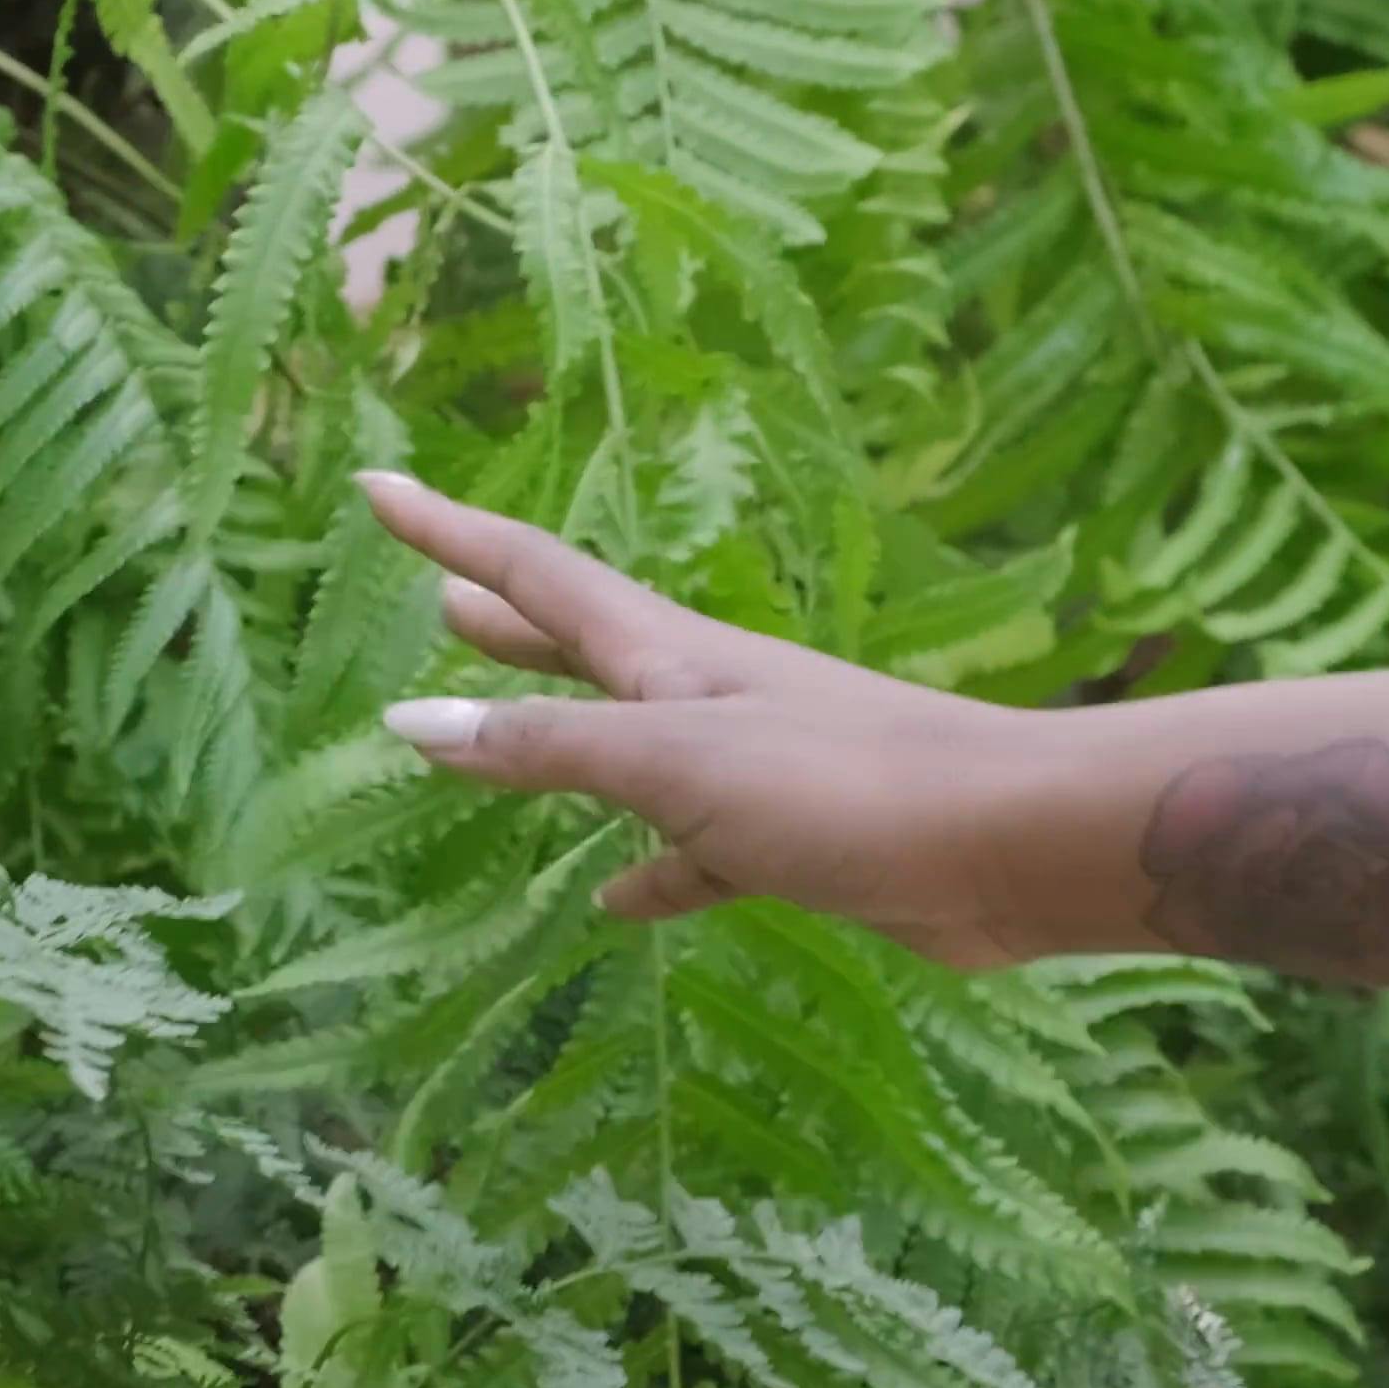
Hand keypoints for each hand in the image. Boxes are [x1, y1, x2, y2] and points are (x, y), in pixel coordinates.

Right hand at [357, 473, 1076, 967]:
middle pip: (580, 642)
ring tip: (494, 733)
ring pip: (629, 743)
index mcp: (669, 658)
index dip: (451, 530)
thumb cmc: (845, 785)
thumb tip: (412, 721)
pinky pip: (693, 849)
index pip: (536, 575)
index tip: (376, 488)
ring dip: (560, 735)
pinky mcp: (794, 837)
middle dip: (505, 618)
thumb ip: (548, 745)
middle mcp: (705, 693)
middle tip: (437, 591)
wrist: (1012, 841)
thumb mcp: (674, 763)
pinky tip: (613, 899)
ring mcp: (752, 763)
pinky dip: (647, 867)